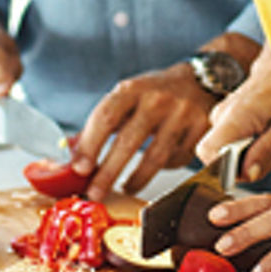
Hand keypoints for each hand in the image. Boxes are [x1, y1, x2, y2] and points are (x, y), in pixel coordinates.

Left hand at [72, 61, 218, 200]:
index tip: (79, 169)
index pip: (106, 117)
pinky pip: (179, 159)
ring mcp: (183, 113)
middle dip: (109, 172)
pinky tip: (156, 168)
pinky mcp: (202, 128)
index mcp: (133, 88)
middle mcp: (158, 98)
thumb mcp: (127, 97)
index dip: (90, 145)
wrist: (201, 79)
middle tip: (95, 192)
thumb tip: (68, 153)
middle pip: (129, 141)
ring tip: (125, 188)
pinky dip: (165, 168)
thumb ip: (100, 124)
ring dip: (137, 179)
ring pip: (157, 157)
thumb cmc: (155, 93)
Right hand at [195, 44, 270, 185]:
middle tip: (270, 151)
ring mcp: (218, 120)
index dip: (225, 168)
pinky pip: (229, 148)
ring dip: (250, 157)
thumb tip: (248, 175)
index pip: (209, 152)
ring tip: (269, 140)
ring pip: (226, 156)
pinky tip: (261, 138)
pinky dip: (247, 150)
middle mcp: (219, 118)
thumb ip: (266, 152)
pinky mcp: (221, 124)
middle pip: (218, 160)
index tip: (251, 165)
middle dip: (245, 166)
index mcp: (233, 118)